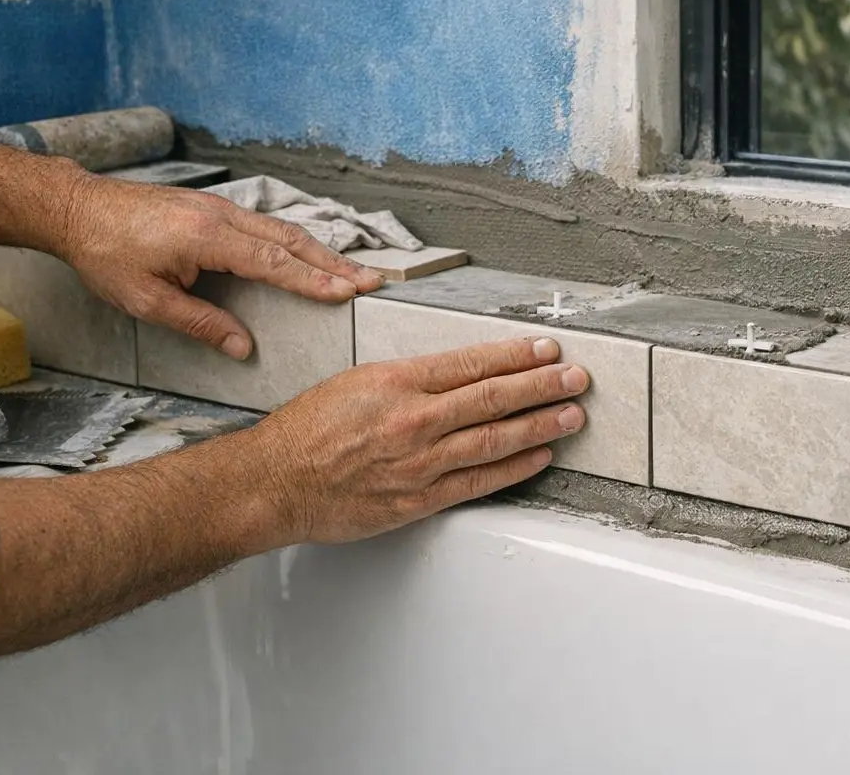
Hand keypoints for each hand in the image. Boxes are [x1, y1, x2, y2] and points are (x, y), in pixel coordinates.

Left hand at [56, 171, 382, 358]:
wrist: (79, 208)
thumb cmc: (106, 253)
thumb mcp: (145, 299)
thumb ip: (199, 322)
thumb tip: (242, 346)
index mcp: (205, 237)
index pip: (273, 261)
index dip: (312, 280)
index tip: (346, 293)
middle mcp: (221, 216)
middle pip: (292, 240)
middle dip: (335, 264)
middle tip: (371, 282)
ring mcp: (221, 208)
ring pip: (284, 230)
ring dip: (321, 253)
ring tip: (353, 273)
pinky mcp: (216, 208)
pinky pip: (268, 225)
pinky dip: (297, 243)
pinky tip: (310, 256)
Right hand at [242, 336, 588, 545]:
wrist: (273, 482)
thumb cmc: (308, 430)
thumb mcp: (359, 380)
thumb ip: (414, 378)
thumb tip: (465, 372)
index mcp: (397, 382)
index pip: (472, 362)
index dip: (517, 355)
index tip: (547, 349)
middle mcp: (413, 420)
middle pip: (493, 398)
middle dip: (543, 385)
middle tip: (576, 377)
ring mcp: (418, 463)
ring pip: (494, 439)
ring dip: (541, 425)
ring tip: (572, 413)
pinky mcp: (417, 500)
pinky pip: (478, 482)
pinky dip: (516, 467)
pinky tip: (540, 455)